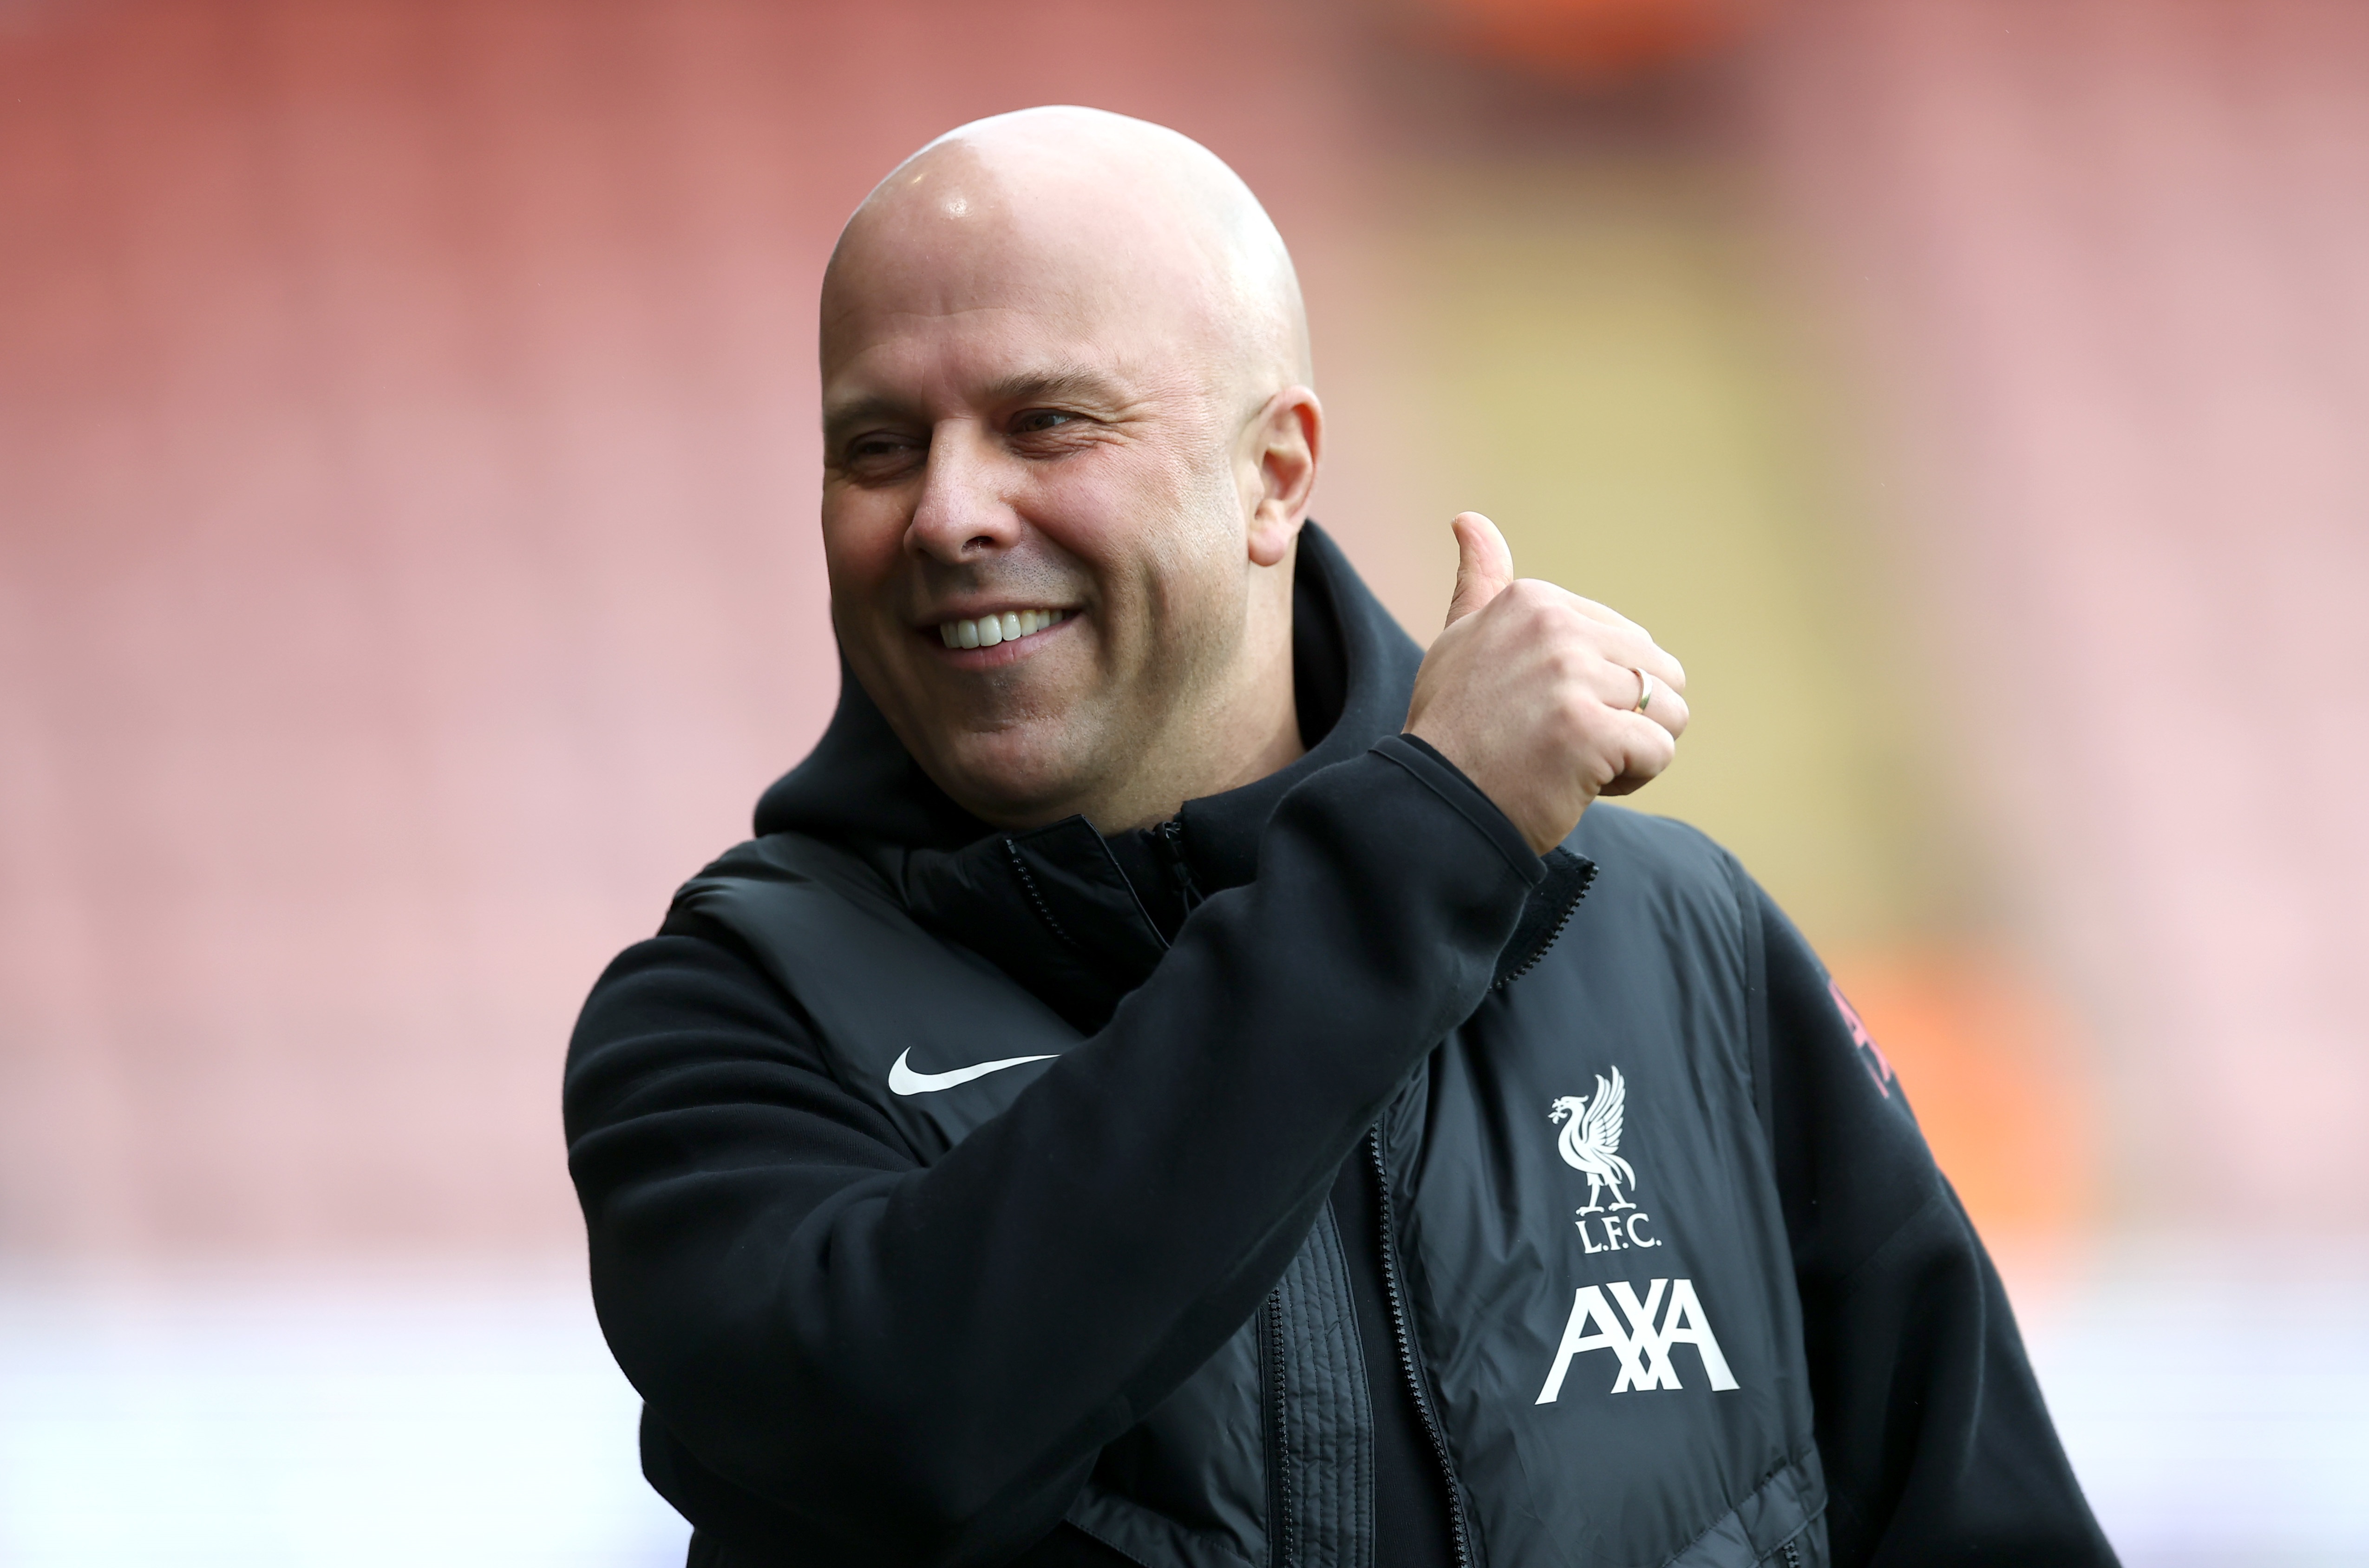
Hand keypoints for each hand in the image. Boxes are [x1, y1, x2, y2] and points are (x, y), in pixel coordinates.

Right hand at [1405, 513, 1688, 854]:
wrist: (1434, 805)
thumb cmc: (1451, 728)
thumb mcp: (1459, 640)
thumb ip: (1479, 581)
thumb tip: (1468, 519)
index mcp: (1532, 600)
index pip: (1628, 640)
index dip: (1600, 688)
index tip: (1543, 710)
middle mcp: (1554, 627)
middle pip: (1658, 671)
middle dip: (1627, 716)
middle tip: (1565, 742)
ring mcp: (1572, 677)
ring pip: (1667, 711)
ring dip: (1634, 748)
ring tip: (1577, 761)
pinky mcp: (1590, 731)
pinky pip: (1659, 751)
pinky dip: (1631, 777)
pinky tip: (1580, 783)